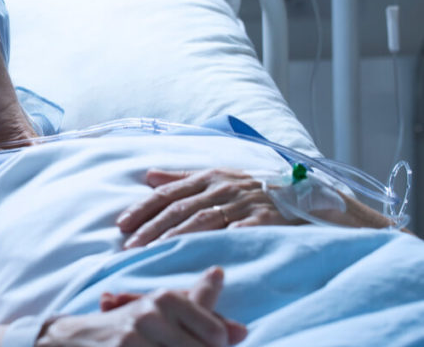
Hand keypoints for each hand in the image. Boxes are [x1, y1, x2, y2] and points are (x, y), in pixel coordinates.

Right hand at [38, 267, 246, 346]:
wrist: (70, 340)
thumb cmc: (124, 327)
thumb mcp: (160, 312)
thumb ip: (202, 316)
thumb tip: (243, 330)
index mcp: (166, 298)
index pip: (217, 337)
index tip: (188, 343)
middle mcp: (151, 315)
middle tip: (165, 344)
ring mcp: (134, 340)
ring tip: (154, 346)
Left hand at [118, 168, 298, 248]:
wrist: (306, 196)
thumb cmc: (254, 190)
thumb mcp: (218, 178)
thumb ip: (182, 179)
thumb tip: (149, 176)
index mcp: (209, 177)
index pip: (168, 193)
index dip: (143, 208)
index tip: (122, 224)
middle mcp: (223, 188)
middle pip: (180, 209)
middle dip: (151, 228)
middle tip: (129, 246)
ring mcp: (244, 203)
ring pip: (203, 220)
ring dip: (175, 236)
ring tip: (153, 252)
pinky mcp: (266, 218)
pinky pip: (239, 230)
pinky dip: (221, 238)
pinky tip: (202, 251)